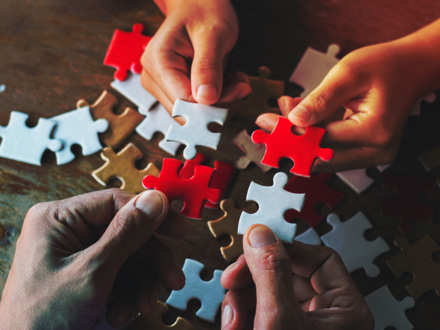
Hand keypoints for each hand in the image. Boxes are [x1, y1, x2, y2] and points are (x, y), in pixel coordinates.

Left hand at [0, 189, 184, 328]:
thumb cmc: (40, 320)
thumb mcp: (92, 273)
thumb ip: (127, 234)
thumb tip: (155, 200)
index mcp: (59, 218)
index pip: (116, 202)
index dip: (151, 213)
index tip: (178, 228)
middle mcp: (69, 231)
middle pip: (128, 231)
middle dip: (149, 261)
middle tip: (170, 278)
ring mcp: (78, 253)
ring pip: (129, 255)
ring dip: (141, 282)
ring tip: (141, 305)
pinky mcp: (87, 274)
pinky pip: (121, 273)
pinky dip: (129, 293)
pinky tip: (123, 312)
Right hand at [141, 0, 250, 112]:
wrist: (197, 5)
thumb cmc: (204, 12)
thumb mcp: (213, 34)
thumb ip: (208, 66)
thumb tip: (206, 99)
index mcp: (158, 62)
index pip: (186, 101)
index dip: (216, 103)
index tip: (241, 89)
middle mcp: (153, 78)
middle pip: (188, 112)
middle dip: (220, 104)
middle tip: (242, 85)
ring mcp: (161, 86)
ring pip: (194, 114)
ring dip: (221, 103)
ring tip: (236, 80)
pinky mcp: (172, 91)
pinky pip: (197, 108)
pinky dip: (217, 100)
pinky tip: (228, 83)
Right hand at [221, 225, 372, 328]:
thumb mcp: (279, 321)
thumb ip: (271, 273)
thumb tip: (260, 233)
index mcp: (345, 310)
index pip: (320, 258)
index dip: (284, 249)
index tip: (255, 246)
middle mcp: (326, 316)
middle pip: (287, 273)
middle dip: (253, 279)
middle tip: (232, 280)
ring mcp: (303, 326)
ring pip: (268, 291)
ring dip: (241, 300)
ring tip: (232, 320)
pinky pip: (260, 310)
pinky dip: (241, 314)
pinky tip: (234, 325)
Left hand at [256, 19, 439, 171]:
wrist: (410, 70)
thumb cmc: (384, 66)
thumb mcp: (349, 74)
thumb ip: (321, 99)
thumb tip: (293, 121)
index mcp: (373, 132)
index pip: (320, 141)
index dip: (288, 134)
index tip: (264, 123)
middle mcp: (375, 152)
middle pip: (319, 157)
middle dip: (289, 141)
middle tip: (267, 123)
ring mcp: (371, 155)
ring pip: (322, 157)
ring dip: (299, 139)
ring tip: (286, 112)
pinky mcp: (364, 153)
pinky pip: (331, 151)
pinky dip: (312, 137)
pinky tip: (301, 117)